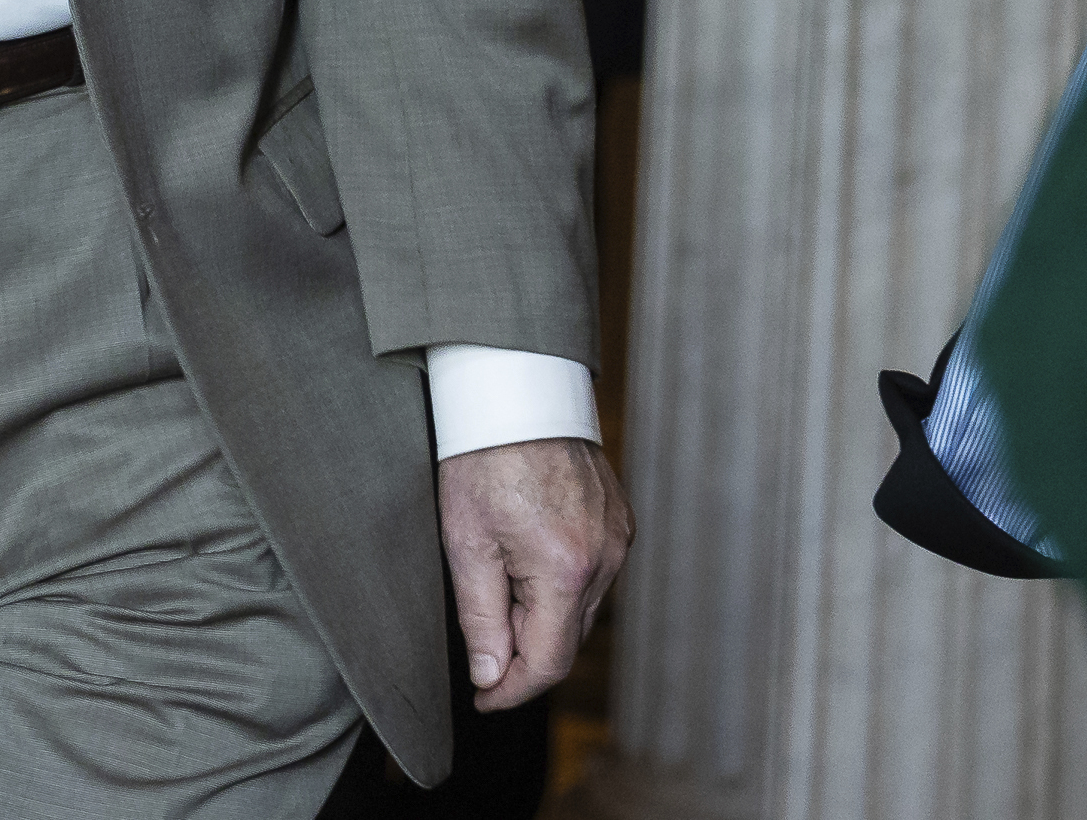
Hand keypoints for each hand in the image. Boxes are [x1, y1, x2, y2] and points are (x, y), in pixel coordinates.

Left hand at [439, 437, 629, 710]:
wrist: (515, 390)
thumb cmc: (482, 458)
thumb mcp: (466, 543)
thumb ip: (481, 619)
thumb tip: (491, 677)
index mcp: (566, 569)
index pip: (548, 662)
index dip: (512, 690)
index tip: (483, 697)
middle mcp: (606, 558)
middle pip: (568, 638)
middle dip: (525, 653)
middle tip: (481, 647)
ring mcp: (618, 537)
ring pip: (582, 608)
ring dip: (544, 617)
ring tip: (500, 590)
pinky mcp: (620, 520)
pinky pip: (594, 573)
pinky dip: (563, 584)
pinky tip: (528, 561)